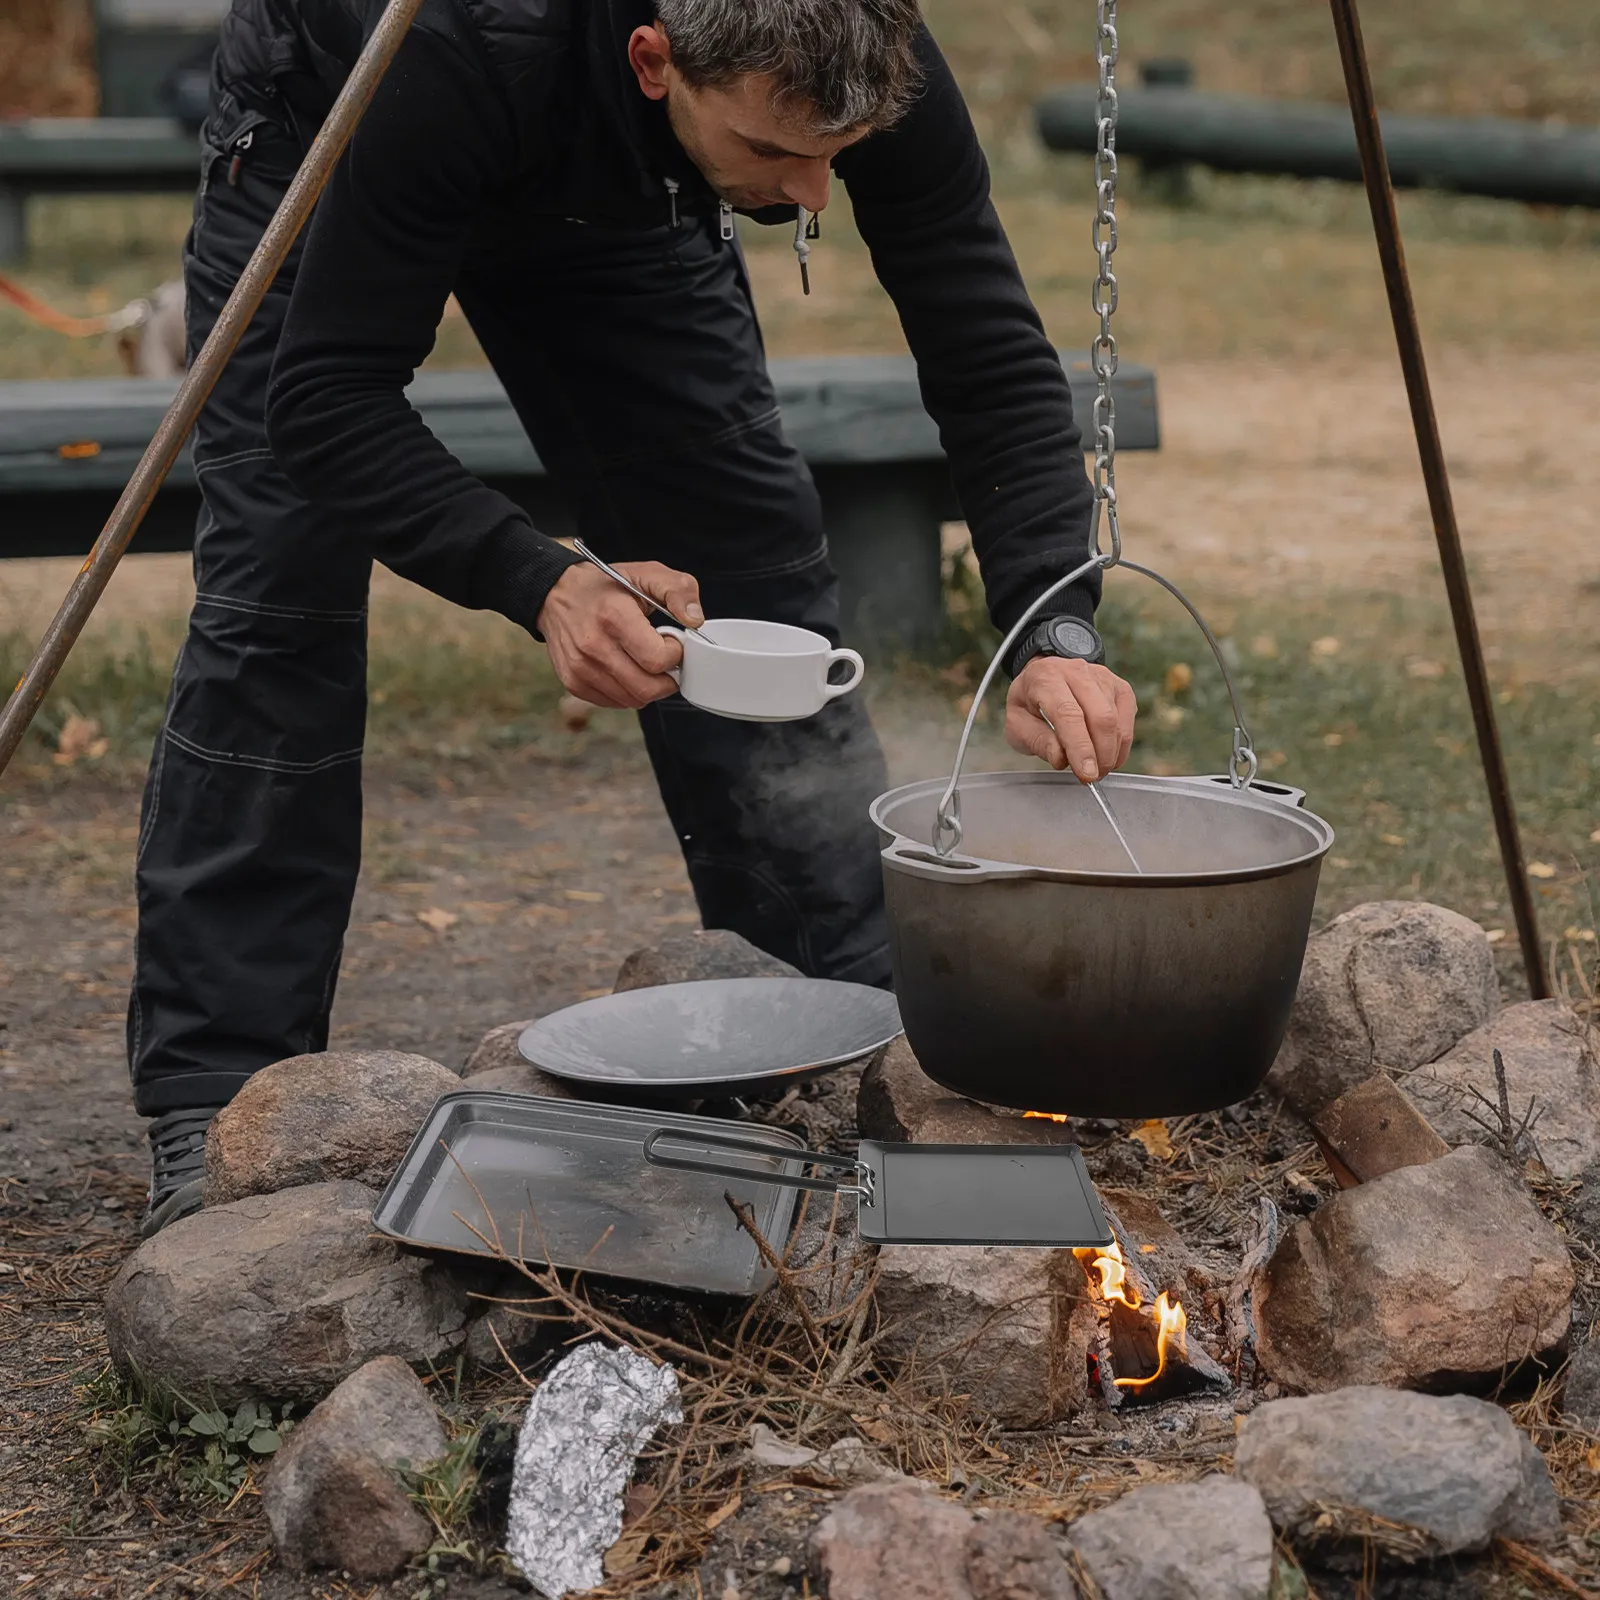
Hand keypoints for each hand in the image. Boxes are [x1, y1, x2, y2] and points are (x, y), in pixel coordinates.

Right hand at [537, 559, 702, 708]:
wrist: (558, 594)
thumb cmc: (606, 586)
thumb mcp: (647, 573)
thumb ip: (679, 591)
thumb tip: (695, 620)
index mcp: (614, 616)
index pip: (657, 660)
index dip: (674, 654)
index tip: (671, 641)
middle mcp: (594, 645)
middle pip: (647, 689)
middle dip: (667, 679)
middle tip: (665, 659)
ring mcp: (580, 668)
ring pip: (633, 700)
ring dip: (648, 686)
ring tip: (643, 660)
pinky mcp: (573, 682)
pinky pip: (615, 702)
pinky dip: (628, 691)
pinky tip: (626, 668)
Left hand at [1006, 656, 1136, 781]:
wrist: (1044, 676)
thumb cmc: (1030, 702)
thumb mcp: (1017, 724)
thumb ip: (1038, 741)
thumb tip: (1062, 758)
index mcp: (1046, 678)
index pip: (1068, 714)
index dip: (1080, 747)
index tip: (1086, 773)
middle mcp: (1077, 672)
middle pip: (1101, 717)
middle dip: (1100, 755)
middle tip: (1091, 776)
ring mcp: (1102, 677)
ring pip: (1116, 720)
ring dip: (1110, 752)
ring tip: (1096, 767)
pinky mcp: (1119, 687)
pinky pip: (1127, 720)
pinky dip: (1121, 745)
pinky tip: (1108, 755)